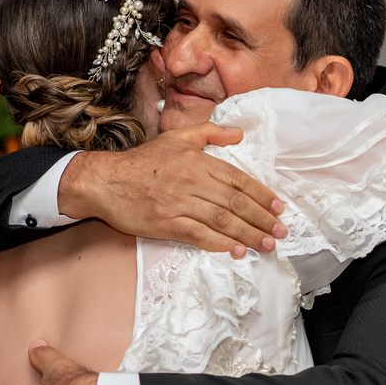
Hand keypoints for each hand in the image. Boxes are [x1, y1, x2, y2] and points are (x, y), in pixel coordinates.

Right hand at [58, 122, 287, 257]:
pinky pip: (199, 235)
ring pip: (222, 220)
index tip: (278, 208)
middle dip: (262, 219)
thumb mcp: (175, 138)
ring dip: (248, 234)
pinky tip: (236, 251)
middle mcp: (192, 181)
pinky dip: (220, 244)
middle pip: (235, 202)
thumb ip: (209, 134)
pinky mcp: (166, 223)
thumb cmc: (141, 161)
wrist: (105, 181)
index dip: (261, 195)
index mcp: (197, 161)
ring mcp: (179, 203)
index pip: (238, 179)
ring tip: (266, 244)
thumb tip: (239, 133)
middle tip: (280, 232)